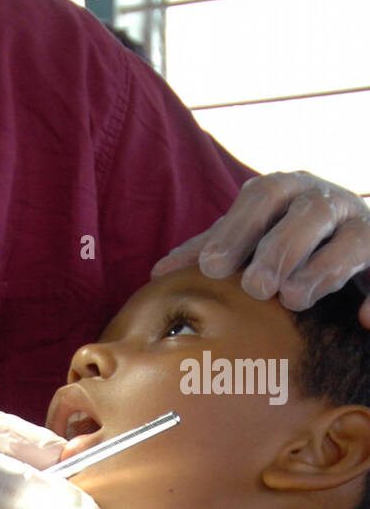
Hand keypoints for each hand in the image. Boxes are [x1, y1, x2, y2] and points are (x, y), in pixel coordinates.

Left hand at [152, 170, 369, 326]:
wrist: (353, 231)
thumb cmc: (287, 233)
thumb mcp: (251, 233)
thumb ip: (213, 247)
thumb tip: (159, 272)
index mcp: (288, 188)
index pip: (262, 198)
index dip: (237, 230)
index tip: (212, 267)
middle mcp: (328, 200)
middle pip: (308, 215)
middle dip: (281, 249)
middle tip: (256, 287)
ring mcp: (363, 225)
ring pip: (351, 240)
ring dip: (323, 270)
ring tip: (295, 299)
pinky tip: (364, 320)